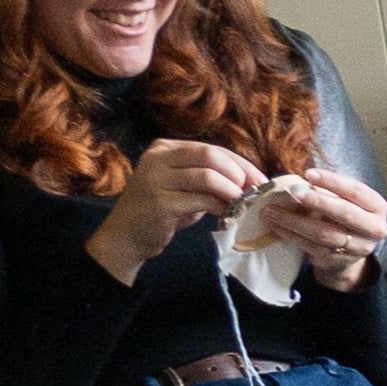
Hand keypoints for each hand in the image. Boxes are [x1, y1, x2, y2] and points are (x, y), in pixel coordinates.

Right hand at [92, 134, 259, 277]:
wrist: (126, 236)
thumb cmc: (161, 212)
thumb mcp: (184, 186)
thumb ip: (208, 177)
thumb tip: (249, 180)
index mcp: (164, 148)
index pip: (211, 148)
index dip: (241, 163)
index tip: (260, 180)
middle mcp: (157, 158)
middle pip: (210, 155)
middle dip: (239, 173)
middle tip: (254, 191)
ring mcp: (156, 178)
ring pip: (208, 176)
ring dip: (232, 191)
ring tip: (241, 204)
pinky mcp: (160, 201)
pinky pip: (202, 200)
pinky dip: (221, 206)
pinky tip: (227, 214)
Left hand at [256, 163, 386, 290]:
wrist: (350, 251)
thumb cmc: (345, 216)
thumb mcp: (346, 200)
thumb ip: (329, 191)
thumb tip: (298, 182)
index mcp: (377, 208)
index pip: (356, 191)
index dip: (332, 181)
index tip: (309, 174)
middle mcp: (373, 229)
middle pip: (344, 213)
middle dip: (316, 201)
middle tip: (293, 192)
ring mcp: (357, 248)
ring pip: (324, 233)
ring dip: (295, 221)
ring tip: (273, 210)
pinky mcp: (337, 260)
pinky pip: (311, 246)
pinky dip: (291, 234)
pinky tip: (277, 225)